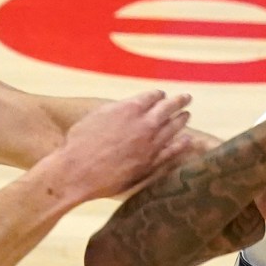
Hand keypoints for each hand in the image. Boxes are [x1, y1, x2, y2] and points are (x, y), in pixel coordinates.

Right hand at [48, 90, 194, 202]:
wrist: (78, 170)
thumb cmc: (80, 143)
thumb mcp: (97, 116)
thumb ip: (116, 110)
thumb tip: (125, 108)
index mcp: (130, 107)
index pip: (152, 96)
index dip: (158, 95)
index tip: (162, 95)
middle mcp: (144, 123)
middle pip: (168, 108)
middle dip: (179, 101)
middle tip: (187, 98)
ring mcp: (150, 143)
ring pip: (173, 128)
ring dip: (182, 120)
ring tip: (187, 115)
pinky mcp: (151, 162)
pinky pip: (172, 151)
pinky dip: (181, 144)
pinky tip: (188, 140)